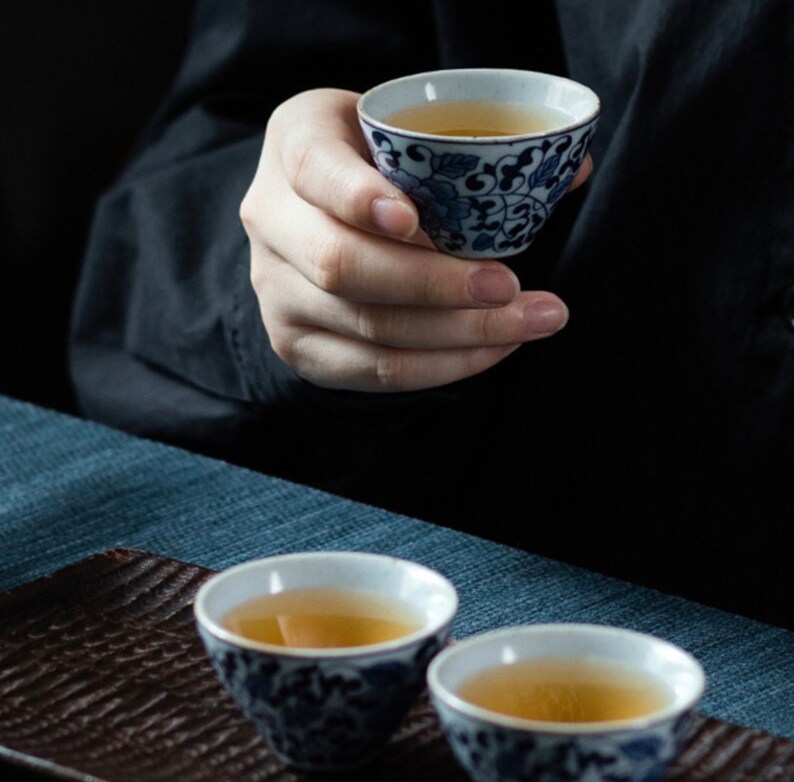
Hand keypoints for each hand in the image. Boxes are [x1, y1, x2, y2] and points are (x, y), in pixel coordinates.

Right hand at [240, 89, 591, 392]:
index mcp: (293, 143)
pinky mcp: (296, 343)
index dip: (360, 198)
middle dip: (434, 285)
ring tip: (529, 321)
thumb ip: (472, 143)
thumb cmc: (375, 163)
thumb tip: (572, 173)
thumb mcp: (404, 128)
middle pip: (342, 265)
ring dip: (456, 333)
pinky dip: (438, 366)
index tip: (414, 219)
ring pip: (365, 325)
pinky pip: (370, 371)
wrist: (319, 212)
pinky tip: (492, 350)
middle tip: (509, 287)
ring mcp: (275, 290)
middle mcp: (270, 219)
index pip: (315, 169)